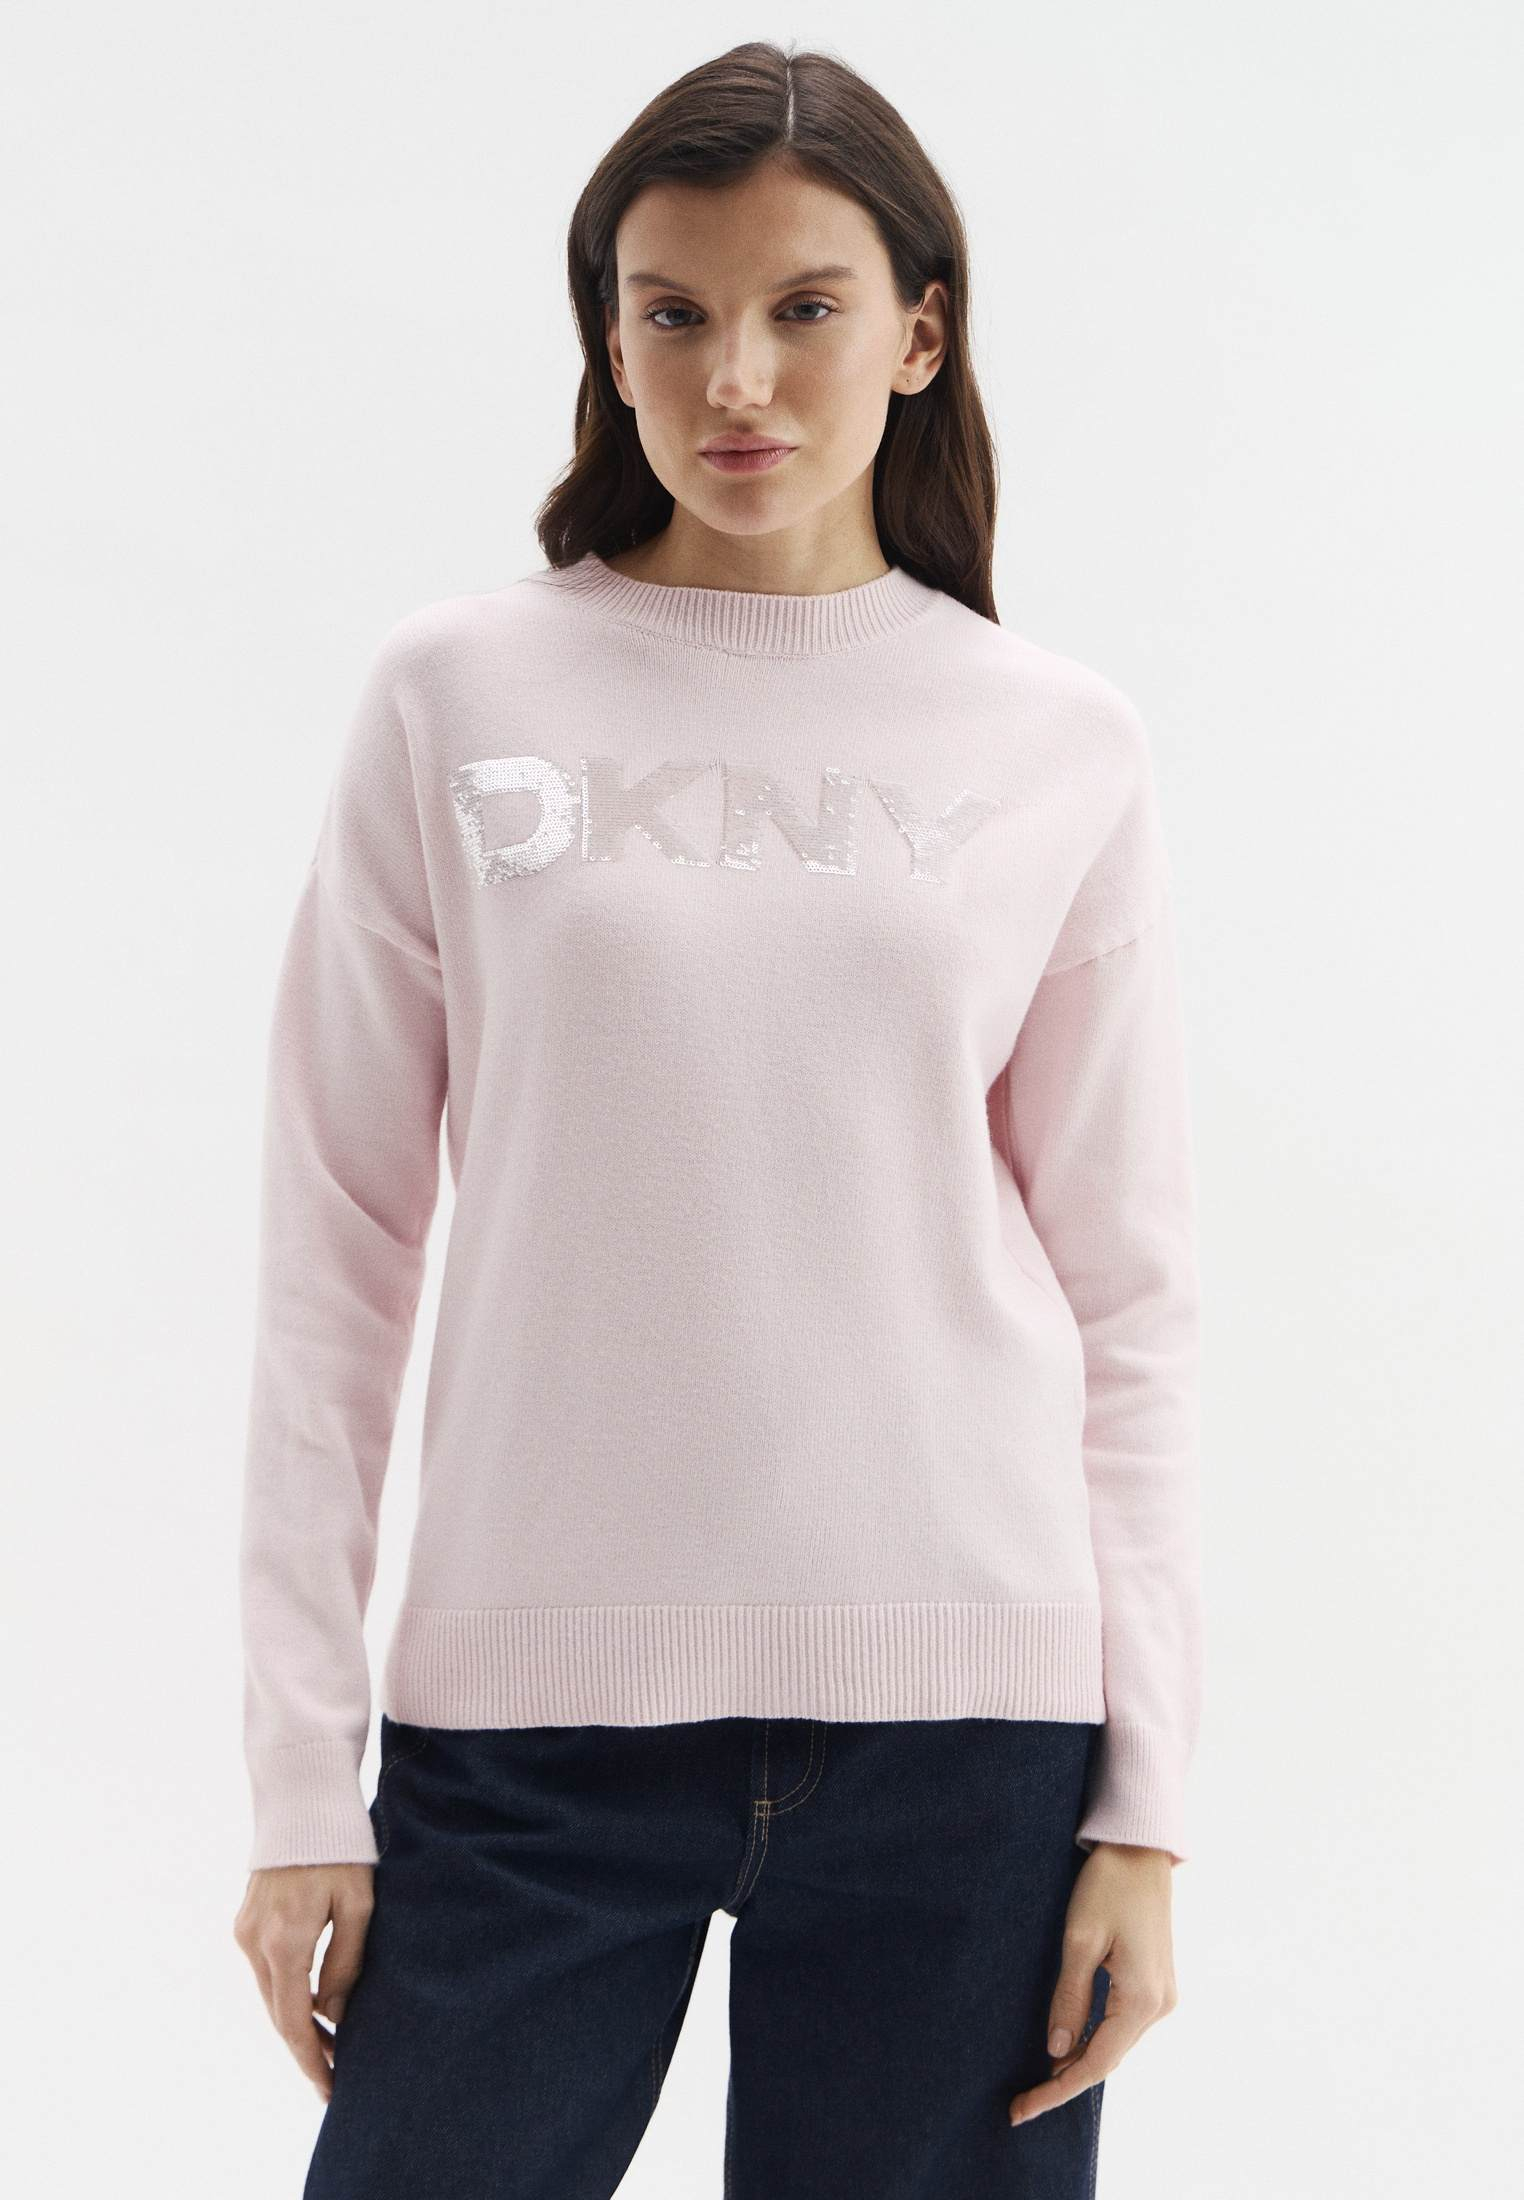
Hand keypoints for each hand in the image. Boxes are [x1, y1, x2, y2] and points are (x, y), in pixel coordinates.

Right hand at [233, 1863, 375, 2102]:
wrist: (302, 1799)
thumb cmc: (341, 1848)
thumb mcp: (359, 1905)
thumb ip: (347, 1964)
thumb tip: (335, 2016)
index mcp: (284, 1941)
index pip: (294, 2021)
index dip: (312, 2060)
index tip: (330, 2089)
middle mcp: (255, 1942)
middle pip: (278, 2014)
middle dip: (306, 2049)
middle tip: (335, 2078)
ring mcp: (245, 1931)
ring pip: (271, 1995)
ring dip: (297, 2022)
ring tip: (331, 2047)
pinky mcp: (245, 1920)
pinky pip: (266, 1971)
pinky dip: (287, 1994)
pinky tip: (313, 2006)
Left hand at [1008, 1842, 1178, 2126]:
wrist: (1141, 1850)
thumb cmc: (1108, 1885)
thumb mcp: (1079, 1940)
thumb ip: (1069, 1998)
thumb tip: (1056, 2051)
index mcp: (1143, 1999)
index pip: (1096, 2063)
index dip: (1057, 2090)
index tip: (1021, 2110)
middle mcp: (1160, 2006)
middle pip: (1107, 2060)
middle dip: (1064, 2082)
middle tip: (1021, 2102)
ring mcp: (1162, 1996)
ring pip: (1115, 2044)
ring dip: (1079, 2062)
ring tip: (1037, 2080)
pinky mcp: (1157, 1984)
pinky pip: (1122, 2025)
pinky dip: (1094, 2039)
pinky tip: (1068, 2045)